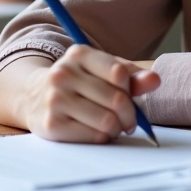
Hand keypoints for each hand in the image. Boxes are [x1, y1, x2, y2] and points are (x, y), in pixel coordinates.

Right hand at [21, 46, 160, 142]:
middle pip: (116, 99)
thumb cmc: (79, 81)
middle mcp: (63, 73)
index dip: (131, 88)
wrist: (34, 95)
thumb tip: (155, 80)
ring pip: (106, 121)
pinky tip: (99, 132)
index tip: (130, 96)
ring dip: (118, 127)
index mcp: (79, 54)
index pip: (119, 73)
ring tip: (115, 126)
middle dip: (130, 114)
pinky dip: (103, 137)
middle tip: (130, 120)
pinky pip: (93, 136)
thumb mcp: (101, 70)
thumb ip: (131, 75)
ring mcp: (55, 100)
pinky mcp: (51, 125)